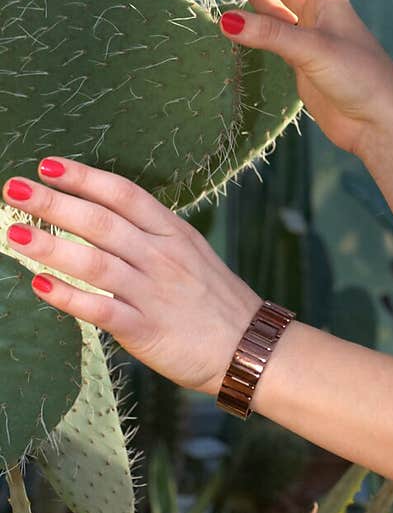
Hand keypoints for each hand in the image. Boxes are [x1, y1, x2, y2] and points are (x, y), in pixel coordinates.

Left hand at [2, 158, 263, 396]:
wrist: (249, 347)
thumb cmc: (214, 299)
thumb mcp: (190, 252)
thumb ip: (150, 235)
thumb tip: (102, 215)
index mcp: (173, 232)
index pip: (124, 195)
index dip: (86, 178)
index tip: (49, 164)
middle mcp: (161, 256)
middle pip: (103, 223)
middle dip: (56, 203)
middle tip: (15, 188)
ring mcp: (153, 292)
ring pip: (96, 263)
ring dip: (52, 246)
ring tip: (14, 233)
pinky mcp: (146, 329)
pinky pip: (102, 310)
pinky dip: (70, 297)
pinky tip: (41, 286)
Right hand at [221, 0, 392, 160]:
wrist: (378, 124)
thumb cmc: (360, 79)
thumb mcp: (313, 50)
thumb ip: (271, 34)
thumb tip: (226, 20)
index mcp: (331, 4)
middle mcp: (322, 19)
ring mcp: (313, 44)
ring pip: (282, 10)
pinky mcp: (306, 69)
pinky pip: (277, 39)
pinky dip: (260, 27)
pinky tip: (246, 23)